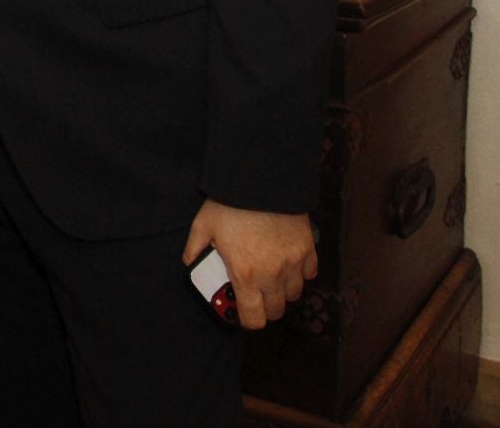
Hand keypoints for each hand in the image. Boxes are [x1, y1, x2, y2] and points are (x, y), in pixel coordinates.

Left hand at [181, 199, 317, 329]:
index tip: (243, 313)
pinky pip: (309, 273)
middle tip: (255, 294)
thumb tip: (190, 264)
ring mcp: (294, 262)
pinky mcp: (308, 248)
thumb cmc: (230, 204)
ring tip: (271, 277)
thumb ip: (195, 250)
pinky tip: (288, 262)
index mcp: (245, 274)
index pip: (254, 318)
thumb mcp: (203, 226)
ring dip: (283, 291)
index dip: (248, 320)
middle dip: (265, 307)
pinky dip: (300, 273)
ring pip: (294, 294)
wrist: (261, 180)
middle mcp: (273, 274)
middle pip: (276, 310)